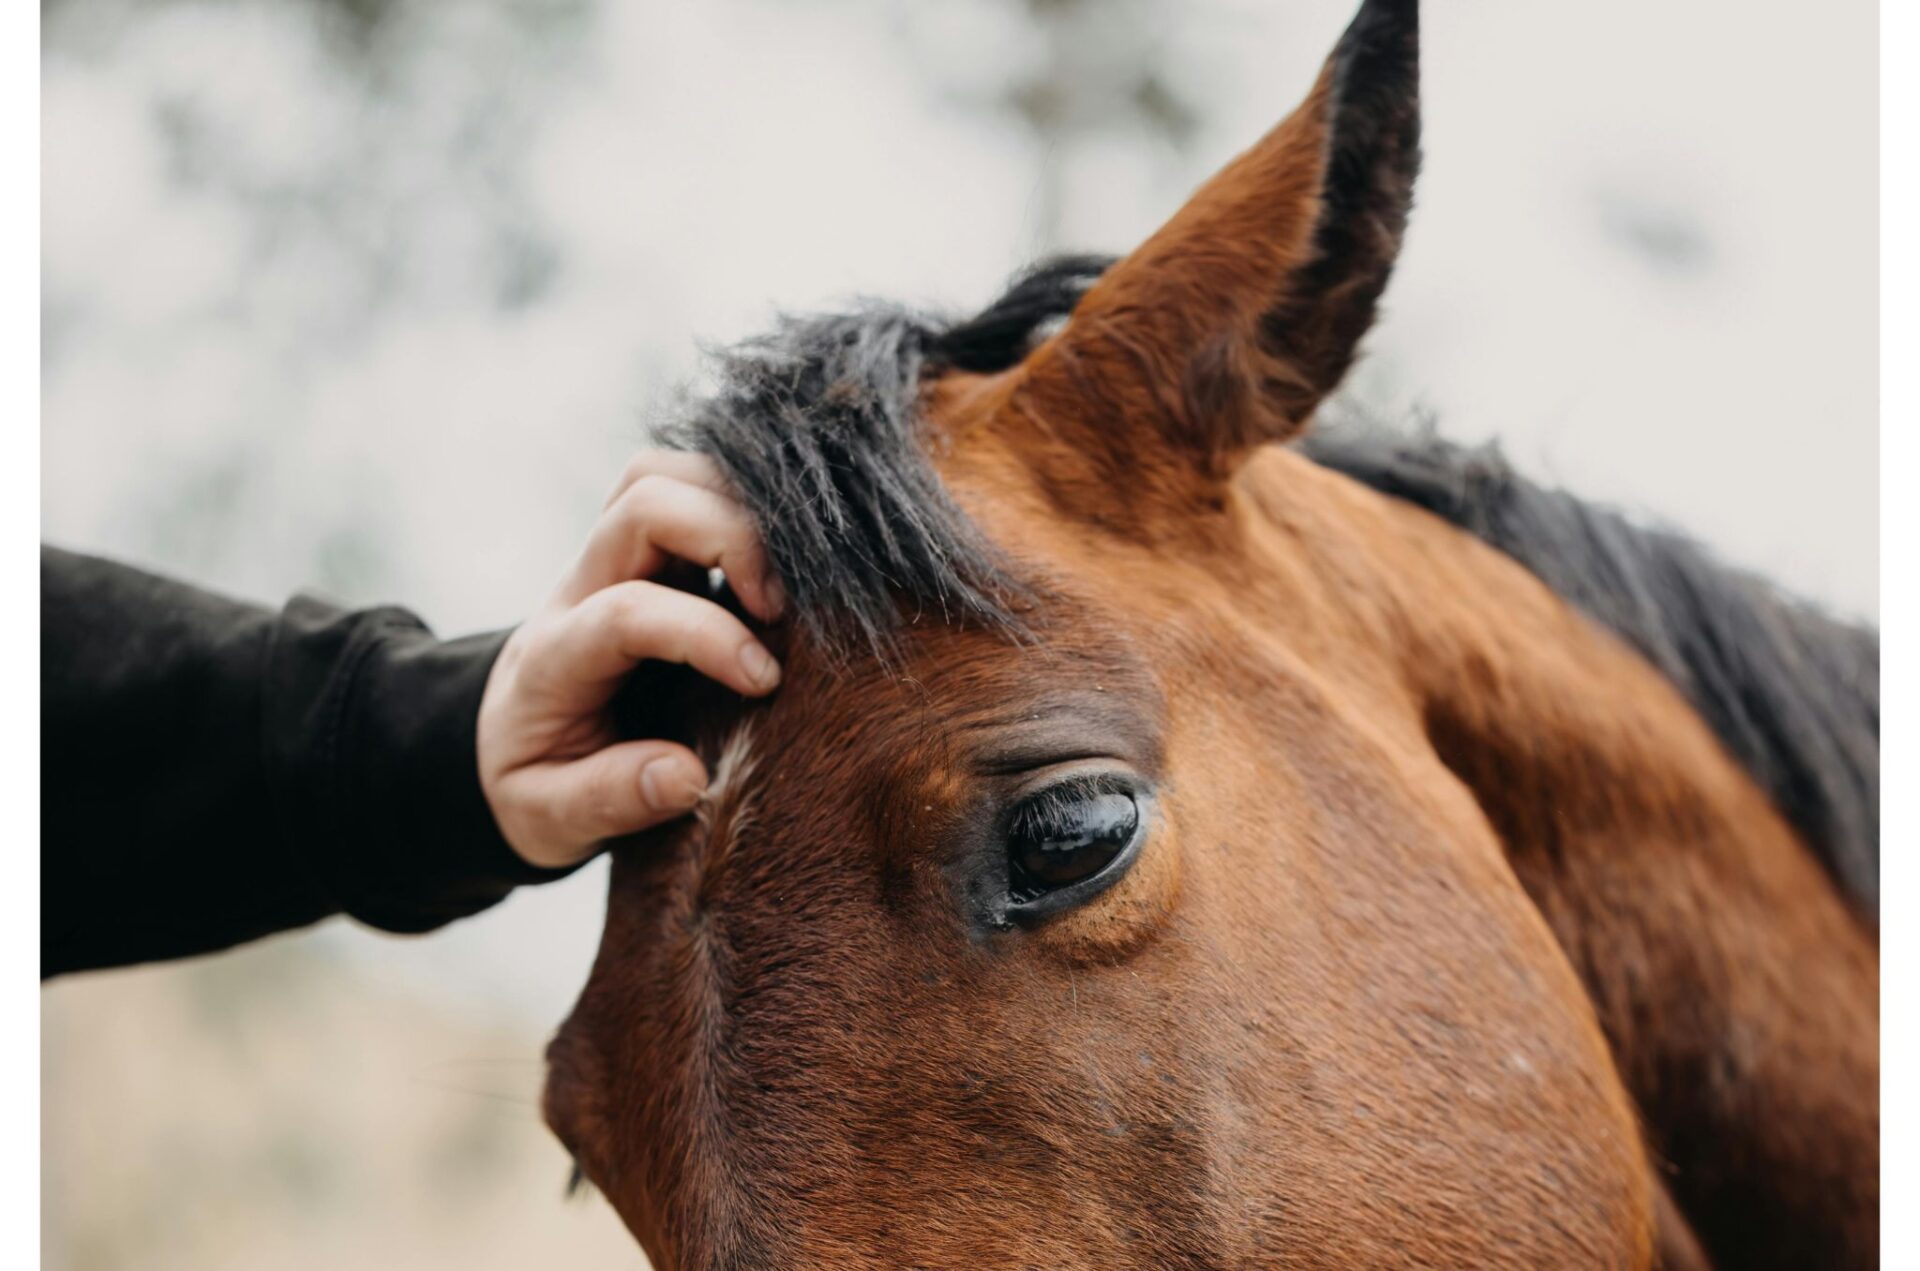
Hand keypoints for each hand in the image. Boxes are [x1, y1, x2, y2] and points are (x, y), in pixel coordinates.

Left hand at [477, 450, 783, 867]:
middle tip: (783, 609)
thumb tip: (686, 776)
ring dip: (735, 502)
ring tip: (788, 572)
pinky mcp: (645, 550)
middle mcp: (579, 587)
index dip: (706, 634)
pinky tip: (781, 550)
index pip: (628, 610)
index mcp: (554, 656)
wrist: (506, 740)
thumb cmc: (537, 780)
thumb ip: (611, 800)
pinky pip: (684, 484)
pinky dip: (737, 496)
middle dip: (730, 539)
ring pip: (663, 474)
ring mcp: (611, 557)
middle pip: (645, 504)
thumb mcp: (550, 819)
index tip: (764, 682)